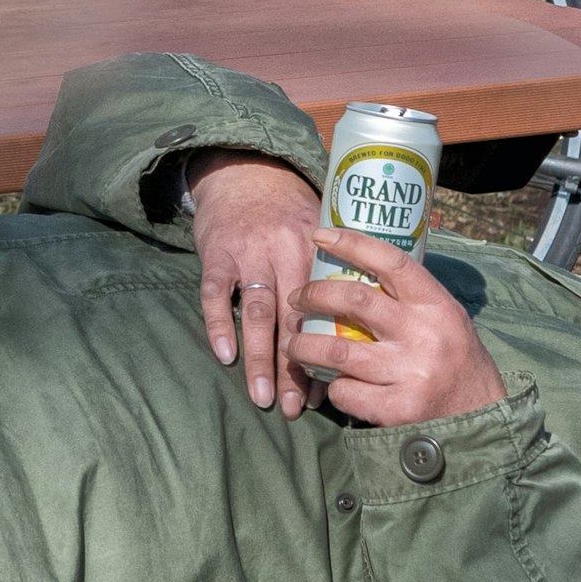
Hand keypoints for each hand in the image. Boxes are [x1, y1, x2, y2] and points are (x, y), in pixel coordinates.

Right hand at [189, 152, 322, 414]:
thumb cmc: (288, 209)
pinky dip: (219, 326)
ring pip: (256, 314)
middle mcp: (285, 252)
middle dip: (295, 368)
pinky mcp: (216, 254)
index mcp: (317, 250)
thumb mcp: (320, 230)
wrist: (244, 172)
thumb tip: (365, 324)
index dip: (327, 353)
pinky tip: (225, 357)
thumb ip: (338, 269)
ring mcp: (248, 254)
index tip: (328, 391)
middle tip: (297, 409)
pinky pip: (216, 295)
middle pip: (293, 320)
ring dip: (259, 360)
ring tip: (263, 397)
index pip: (326, 312)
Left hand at [286, 233, 508, 427]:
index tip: (320, 234)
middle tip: (297, 298)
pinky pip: (345, 392)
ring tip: (293, 344)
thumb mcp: (446, 319)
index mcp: (436, 305)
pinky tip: (334, 385)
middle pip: (354, 300)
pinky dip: (333, 387)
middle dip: (314, 295)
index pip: (392, 261)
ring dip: (303, 346)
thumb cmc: (457, 361)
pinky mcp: (397, 410)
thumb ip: (410, 299)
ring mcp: (410, 373)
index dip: (353, 243)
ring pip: (336, 351)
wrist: (481, 418)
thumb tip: (357, 272)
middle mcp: (423, 335)